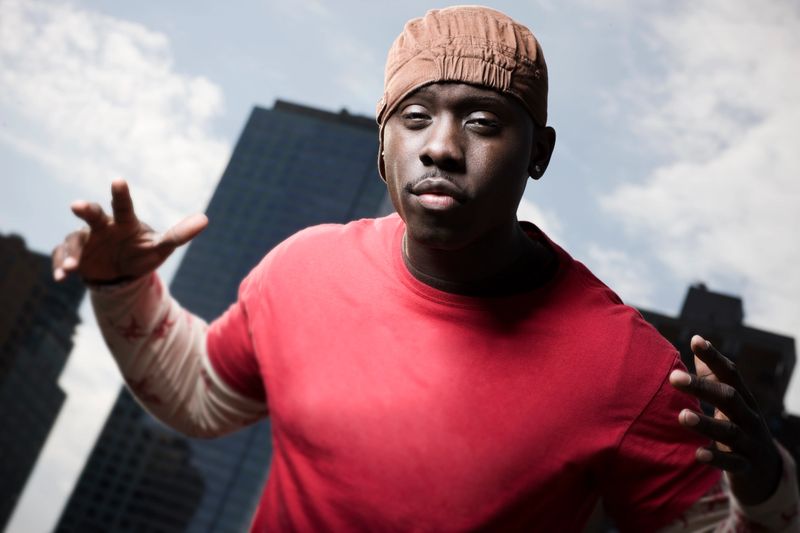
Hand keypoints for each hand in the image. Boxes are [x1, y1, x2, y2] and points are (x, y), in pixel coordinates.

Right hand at [52, 179, 207, 282]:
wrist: (120, 272)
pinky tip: (61, 277)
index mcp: (124, 222)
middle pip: (93, 215)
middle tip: (76, 205)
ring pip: (74, 241)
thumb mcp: (160, 248)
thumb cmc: (141, 253)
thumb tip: (205, 219)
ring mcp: (85, 241)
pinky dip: (61, 266)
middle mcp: (102, 227)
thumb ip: (179, 235)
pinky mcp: (74, 256)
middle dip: (86, 210)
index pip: (123, 206)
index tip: (119, 180)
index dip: (121, 193)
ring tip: (71, 267)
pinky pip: (64, 258)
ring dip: (72, 253)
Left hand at [669, 335, 781, 505]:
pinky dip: (716, 458)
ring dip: (705, 423)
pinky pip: (732, 463)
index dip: (714, 357)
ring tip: (682, 416)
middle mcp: (749, 417)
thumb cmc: (738, 424)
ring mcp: (749, 442)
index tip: (695, 340)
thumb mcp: (729, 400)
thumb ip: (712, 373)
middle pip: (729, 398)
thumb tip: (697, 339)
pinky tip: (698, 453)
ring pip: (729, 431)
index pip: (730, 374)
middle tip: (673, 377)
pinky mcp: (746, 465)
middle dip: (702, 387)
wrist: (765, 469)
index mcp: (742, 398)